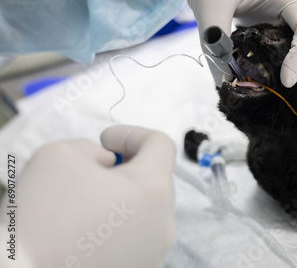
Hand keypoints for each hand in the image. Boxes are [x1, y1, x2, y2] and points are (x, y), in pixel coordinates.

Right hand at [0, 126, 175, 267]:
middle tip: (92, 171)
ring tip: (86, 203)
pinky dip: (118, 226)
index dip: (132, 134)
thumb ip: (93, 147)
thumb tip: (107, 161)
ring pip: (146, 209)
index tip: (106, 142)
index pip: (161, 144)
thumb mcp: (60, 154)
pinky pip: (137, 236)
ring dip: (122, 197)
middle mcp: (164, 223)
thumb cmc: (42, 216)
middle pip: (155, 178)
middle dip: (126, 167)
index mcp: (153, 190)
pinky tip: (88, 229)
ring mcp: (155, 251)